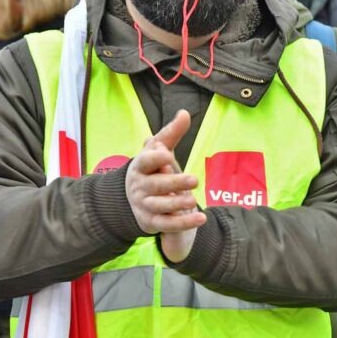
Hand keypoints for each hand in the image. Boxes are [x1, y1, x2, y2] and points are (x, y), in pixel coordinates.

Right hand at [125, 110, 205, 261]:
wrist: (135, 200)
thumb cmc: (152, 170)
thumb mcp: (160, 151)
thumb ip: (172, 133)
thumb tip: (185, 113)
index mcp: (140, 166)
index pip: (145, 161)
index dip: (154, 157)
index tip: (167, 153)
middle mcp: (140, 187)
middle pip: (156, 185)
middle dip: (174, 183)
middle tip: (194, 180)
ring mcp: (145, 205)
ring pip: (160, 206)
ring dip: (177, 204)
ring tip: (193, 200)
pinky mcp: (152, 222)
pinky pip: (168, 224)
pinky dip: (184, 223)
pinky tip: (201, 219)